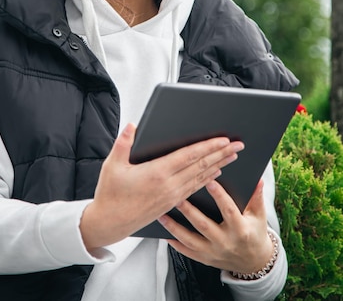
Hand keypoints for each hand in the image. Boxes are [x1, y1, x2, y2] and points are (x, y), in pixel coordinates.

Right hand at [80, 123, 243, 251]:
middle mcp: (169, 185)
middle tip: (238, 145)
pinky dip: (208, 179)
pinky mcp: (171, 203)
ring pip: (201, 177)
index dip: (208, 147)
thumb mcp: (113, 165)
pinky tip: (216, 174)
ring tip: (233, 156)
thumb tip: (133, 125)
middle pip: (201, 166)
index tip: (223, 140)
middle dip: (221, 154)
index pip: (189, 156)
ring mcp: (172, 196)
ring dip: (219, 165)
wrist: (110, 222)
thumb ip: (123, 143)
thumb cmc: (110, 193)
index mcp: (157, 172)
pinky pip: (194, 188)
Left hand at [158, 179, 273, 273]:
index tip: (210, 181)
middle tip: (176, 196)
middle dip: (189, 211)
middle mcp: (225, 243)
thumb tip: (258, 179)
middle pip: (204, 226)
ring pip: (190, 240)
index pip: (229, 211)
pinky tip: (163, 231)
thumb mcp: (259, 216)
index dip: (220, 196)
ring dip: (174, 227)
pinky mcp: (204, 259)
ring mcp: (213, 253)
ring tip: (162, 213)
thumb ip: (256, 197)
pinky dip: (173, 243)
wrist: (254, 263)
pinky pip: (186, 252)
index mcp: (241, 230)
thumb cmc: (255, 233)